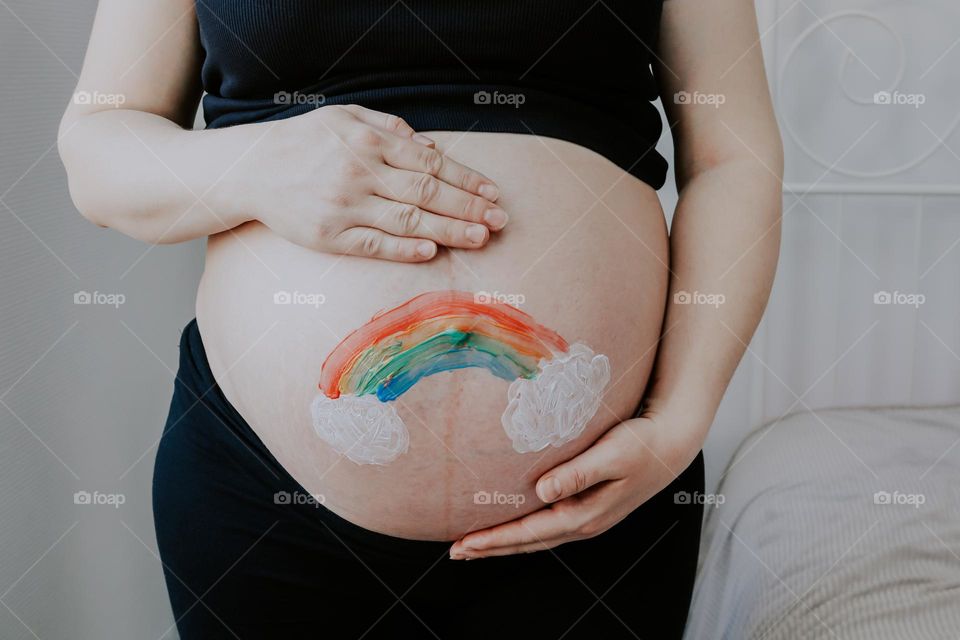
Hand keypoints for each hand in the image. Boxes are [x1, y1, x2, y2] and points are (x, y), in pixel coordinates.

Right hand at [240, 104, 507, 260]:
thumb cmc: (303, 142)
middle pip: (426, 192)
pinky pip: (374, 244)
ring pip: (407, 220)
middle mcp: (360, 172)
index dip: (465, 179)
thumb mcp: (344, 117)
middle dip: (468, 207)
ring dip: (448, 230)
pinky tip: (431, 251)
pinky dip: (404, 249)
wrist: (250, 169)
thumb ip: (389, 127)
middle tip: (500, 220)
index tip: (492, 192)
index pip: (430, 162)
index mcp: (368, 141)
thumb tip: (432, 146)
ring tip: (480, 237)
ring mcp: (345, 206)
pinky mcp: (329, 235)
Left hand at [449, 414, 702, 558]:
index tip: (465, 543)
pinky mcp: (586, 505)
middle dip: (491, 547)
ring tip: (474, 543)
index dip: (496, 539)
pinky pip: (545, 525)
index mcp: (585, 514)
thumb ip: (577, 473)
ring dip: (504, 541)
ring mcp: (585, 516)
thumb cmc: (641, 444)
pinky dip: (522, 529)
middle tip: (456, 551)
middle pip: (528, 542)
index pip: (530, 532)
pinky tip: (510, 525)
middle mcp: (583, 522)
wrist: (670, 444)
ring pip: (535, 536)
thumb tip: (542, 491)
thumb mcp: (611, 454)